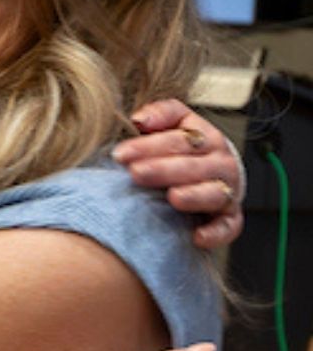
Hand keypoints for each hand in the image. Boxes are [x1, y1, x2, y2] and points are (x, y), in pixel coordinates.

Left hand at [117, 101, 244, 253]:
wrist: (209, 175)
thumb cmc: (182, 150)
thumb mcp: (175, 124)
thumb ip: (161, 114)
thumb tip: (140, 118)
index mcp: (207, 139)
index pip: (181, 139)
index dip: (151, 145)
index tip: (121, 154)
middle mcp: (221, 164)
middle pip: (196, 165)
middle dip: (165, 169)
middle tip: (136, 173)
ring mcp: (228, 192)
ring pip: (215, 193)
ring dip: (194, 196)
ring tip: (172, 197)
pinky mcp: (229, 218)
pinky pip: (227, 227)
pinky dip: (215, 233)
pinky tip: (197, 237)